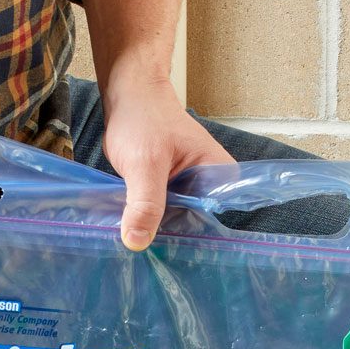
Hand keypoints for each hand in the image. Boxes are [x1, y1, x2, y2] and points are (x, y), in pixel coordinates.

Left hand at [101, 72, 233, 250]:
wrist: (128, 93)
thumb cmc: (143, 117)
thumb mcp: (145, 164)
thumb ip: (145, 205)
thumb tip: (136, 242)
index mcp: (221, 175)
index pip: (214, 219)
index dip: (190, 239)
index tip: (167, 255)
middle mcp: (211, 184)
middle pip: (194, 224)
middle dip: (170, 236)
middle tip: (145, 251)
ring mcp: (192, 188)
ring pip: (176, 221)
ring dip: (157, 230)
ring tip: (137, 241)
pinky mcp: (173, 190)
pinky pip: (164, 213)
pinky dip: (149, 220)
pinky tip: (134, 228)